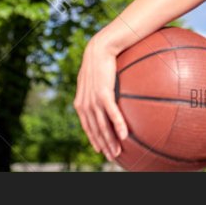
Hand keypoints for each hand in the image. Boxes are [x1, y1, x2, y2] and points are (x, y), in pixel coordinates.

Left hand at [74, 34, 128, 160]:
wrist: (99, 48)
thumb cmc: (100, 62)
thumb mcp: (95, 79)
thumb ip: (97, 92)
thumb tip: (107, 99)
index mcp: (81, 103)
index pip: (87, 126)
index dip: (93, 140)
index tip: (101, 150)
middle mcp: (84, 104)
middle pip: (94, 130)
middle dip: (103, 145)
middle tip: (112, 156)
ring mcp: (93, 100)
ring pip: (101, 125)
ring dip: (110, 140)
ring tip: (117, 151)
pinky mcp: (103, 93)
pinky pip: (111, 112)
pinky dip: (117, 124)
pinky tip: (124, 135)